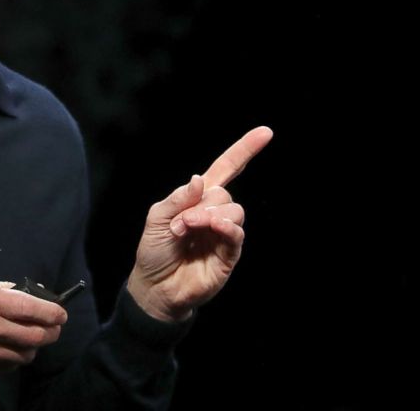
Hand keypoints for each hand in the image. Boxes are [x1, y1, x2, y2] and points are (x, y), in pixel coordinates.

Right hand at [0, 277, 66, 378]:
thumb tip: (20, 295)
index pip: (30, 308)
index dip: (53, 313)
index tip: (61, 313)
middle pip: (35, 336)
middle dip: (51, 333)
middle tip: (54, 329)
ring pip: (24, 355)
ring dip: (33, 348)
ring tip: (31, 339)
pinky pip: (7, 366)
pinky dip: (14, 358)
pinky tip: (9, 350)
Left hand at [127, 126, 272, 322]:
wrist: (154, 287)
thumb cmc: (154, 251)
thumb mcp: (156, 217)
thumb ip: (178, 198)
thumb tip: (199, 180)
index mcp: (197, 199)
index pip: (226, 169)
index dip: (244, 151)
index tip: (266, 132)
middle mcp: (214, 214)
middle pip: (224, 193)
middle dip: (201, 204)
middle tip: (179, 222)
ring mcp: (223, 234)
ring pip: (233, 211)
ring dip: (209, 215)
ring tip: (187, 228)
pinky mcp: (228, 256)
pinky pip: (237, 235)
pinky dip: (227, 227)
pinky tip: (213, 227)